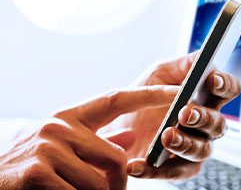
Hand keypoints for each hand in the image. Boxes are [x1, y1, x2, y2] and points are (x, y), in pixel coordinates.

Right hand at [0, 85, 178, 189]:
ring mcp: (47, 147)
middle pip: (117, 156)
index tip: (178, 91)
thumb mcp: (64, 144)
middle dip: (118, 183)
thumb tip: (131, 136)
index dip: (150, 93)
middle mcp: (59, 125)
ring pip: (102, 181)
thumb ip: (98, 139)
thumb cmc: (32, 163)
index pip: (118, 98)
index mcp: (70, 116)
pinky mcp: (37, 173)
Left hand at [114, 52, 240, 179]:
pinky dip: (157, 170)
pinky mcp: (179, 168)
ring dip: (185, 143)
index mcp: (205, 97)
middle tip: (184, 112)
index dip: (226, 85)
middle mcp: (205, 123)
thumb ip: (184, 64)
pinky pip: (176, 173)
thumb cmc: (145, 94)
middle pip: (219, 123)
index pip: (229, 90)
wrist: (120, 122)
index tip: (212, 80)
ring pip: (202, 150)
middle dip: (203, 117)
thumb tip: (202, 60)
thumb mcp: (160, 71)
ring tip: (165, 136)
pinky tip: (137, 164)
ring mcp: (195, 146)